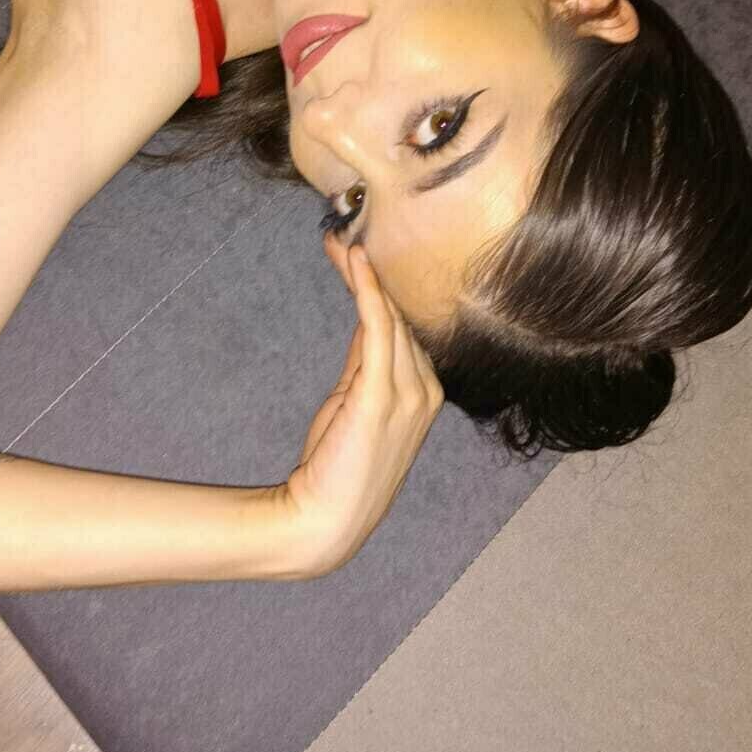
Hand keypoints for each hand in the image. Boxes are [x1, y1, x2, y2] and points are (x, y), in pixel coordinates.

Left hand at [281, 231, 443, 576]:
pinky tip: (355, 263)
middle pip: (400, 315)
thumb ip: (366, 361)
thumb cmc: (338, 466)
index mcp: (427, 391)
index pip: (404, 324)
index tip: (356, 248)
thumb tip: (368, 315)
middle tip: (346, 229)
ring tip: (343, 238)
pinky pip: (378, 331)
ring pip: (391, 317)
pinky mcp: (382, 397)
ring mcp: (410, 394)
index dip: (380, 284)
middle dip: (373, 271)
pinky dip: (367, 293)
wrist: (324, 522)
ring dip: (366, 273)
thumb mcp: (355, 402)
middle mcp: (427, 389)